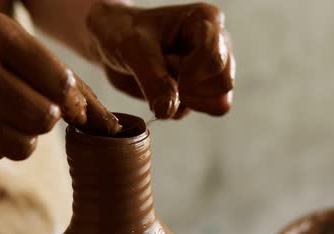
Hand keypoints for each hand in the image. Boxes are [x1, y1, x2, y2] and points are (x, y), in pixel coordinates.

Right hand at [0, 12, 119, 160]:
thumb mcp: (22, 47)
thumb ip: (65, 81)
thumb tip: (107, 124)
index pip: (59, 83)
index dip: (73, 102)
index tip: (69, 103)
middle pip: (43, 119)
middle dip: (48, 118)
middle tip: (35, 106)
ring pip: (21, 146)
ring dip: (26, 136)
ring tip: (11, 116)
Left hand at [87, 2, 234, 118]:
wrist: (110, 42)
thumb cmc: (122, 33)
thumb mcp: (132, 50)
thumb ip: (152, 79)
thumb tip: (168, 112)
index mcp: (206, 21)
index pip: (216, 59)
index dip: (190, 74)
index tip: (163, 68)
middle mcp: (217, 44)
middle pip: (223, 84)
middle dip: (189, 87)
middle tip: (160, 71)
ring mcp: (211, 70)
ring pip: (218, 103)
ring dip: (185, 99)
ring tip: (160, 79)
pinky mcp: (200, 90)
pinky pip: (199, 111)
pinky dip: (176, 107)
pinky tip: (159, 87)